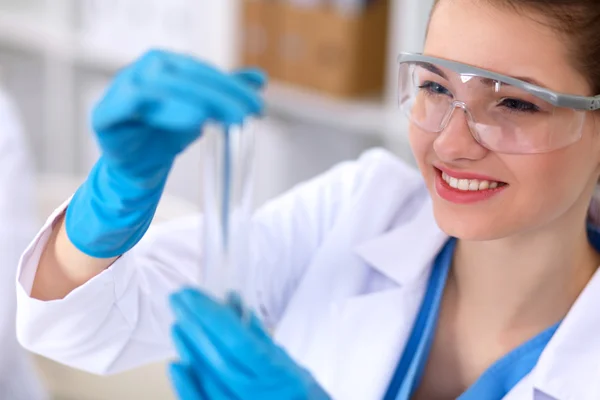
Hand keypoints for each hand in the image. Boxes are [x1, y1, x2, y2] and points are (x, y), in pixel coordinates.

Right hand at [65, 49, 265, 257]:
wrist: (136, 166)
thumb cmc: (164, 134)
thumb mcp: (202, 112)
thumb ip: (225, 93)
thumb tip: (259, 78)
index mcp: (164, 64)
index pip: (200, 69)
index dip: (230, 86)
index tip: (258, 106)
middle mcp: (142, 70)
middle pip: (183, 75)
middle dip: (220, 94)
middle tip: (248, 113)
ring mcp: (121, 89)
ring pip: (161, 86)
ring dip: (196, 99)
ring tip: (226, 116)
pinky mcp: (106, 114)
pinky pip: (135, 104)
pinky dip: (164, 109)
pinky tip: (195, 120)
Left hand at [167, 288, 330, 399]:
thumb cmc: (301, 395)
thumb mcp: (290, 363)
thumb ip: (259, 337)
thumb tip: (232, 302)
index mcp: (282, 376)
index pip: (240, 344)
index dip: (213, 319)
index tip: (193, 297)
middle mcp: (263, 396)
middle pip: (220, 359)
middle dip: (196, 327)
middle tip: (179, 300)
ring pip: (210, 381)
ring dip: (191, 350)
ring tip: (179, 323)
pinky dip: (187, 386)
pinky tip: (177, 364)